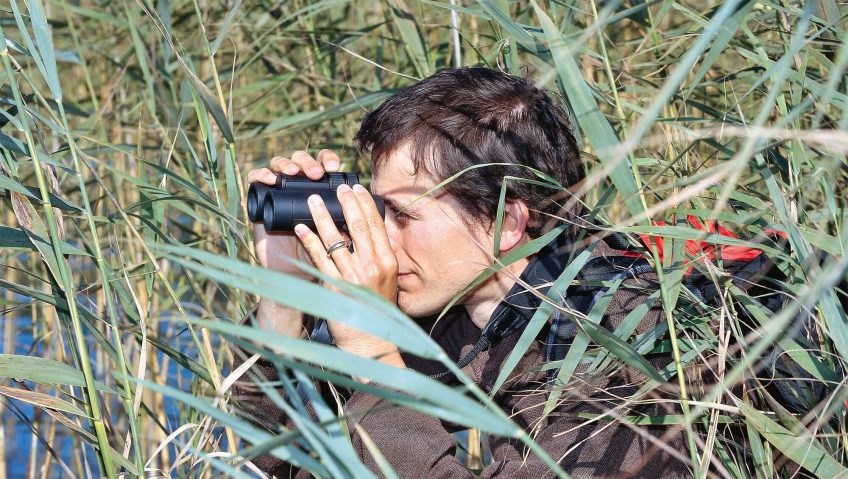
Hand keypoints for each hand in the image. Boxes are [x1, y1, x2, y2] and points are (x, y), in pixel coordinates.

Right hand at [246, 150, 340, 276]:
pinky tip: (270, 179)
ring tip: (294, 173)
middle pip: (301, 160)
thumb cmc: (316, 251)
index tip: (335, 168)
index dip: (328, 159)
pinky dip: (261, 174)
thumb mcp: (332, 239)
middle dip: (309, 162)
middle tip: (317, 174)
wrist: (291, 268)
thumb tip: (352, 227)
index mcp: (318, 187)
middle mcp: (297, 184)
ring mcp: (277, 188)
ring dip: (287, 163)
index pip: (323, 162)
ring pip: (279, 164)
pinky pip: (256, 178)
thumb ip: (344, 232)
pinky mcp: (259, 197)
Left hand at [293, 182, 404, 367]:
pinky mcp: (335, 287)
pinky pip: (319, 258)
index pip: (376, 225)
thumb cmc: (377, 311)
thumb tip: (372, 233)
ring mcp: (353, 276)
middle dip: (345, 202)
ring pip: (335, 238)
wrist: (370, 342)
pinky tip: (299, 228)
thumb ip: (380, 257)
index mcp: (387, 261)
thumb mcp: (387, 280)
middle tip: (334, 187)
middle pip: (357, 226)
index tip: (355, 188)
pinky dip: (309, 240)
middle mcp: (372, 266)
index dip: (364, 204)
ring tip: (312, 200)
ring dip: (322, 216)